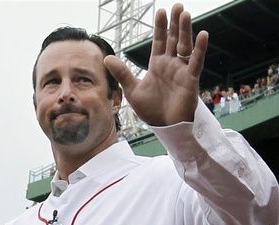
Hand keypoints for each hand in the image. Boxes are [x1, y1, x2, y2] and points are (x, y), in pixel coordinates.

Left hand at [104, 3, 208, 125]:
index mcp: (157, 65)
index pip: (159, 42)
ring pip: (185, 47)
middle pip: (174, 40)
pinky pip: (196, 62)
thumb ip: (123, 74)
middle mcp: (170, 65)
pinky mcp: (190, 80)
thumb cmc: (150, 110)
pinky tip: (202, 35)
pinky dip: (199, 50)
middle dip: (175, 24)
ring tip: (185, 14)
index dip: (160, 28)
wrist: (164, 126)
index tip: (160, 12)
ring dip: (185, 31)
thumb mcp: (133, 91)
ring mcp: (181, 71)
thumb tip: (107, 58)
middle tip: (177, 6)